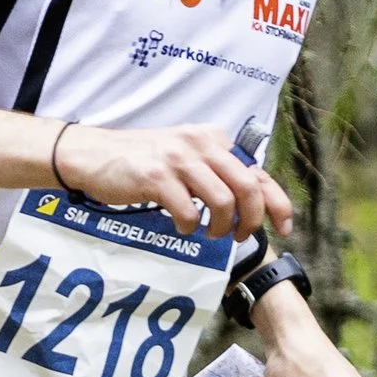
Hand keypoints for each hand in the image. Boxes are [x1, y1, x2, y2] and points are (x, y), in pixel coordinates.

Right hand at [53, 119, 294, 241]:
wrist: (93, 154)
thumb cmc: (140, 162)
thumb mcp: (184, 157)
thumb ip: (215, 172)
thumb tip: (250, 201)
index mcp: (213, 139)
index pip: (258, 172)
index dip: (277, 203)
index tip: (283, 227)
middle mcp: (200, 144)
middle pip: (248, 188)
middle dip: (250, 221)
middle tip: (238, 237)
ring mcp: (178, 159)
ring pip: (223, 201)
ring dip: (220, 227)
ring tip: (207, 234)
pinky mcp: (156, 177)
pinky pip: (188, 211)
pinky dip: (188, 227)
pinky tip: (180, 227)